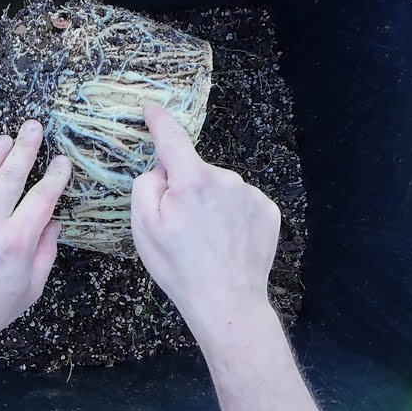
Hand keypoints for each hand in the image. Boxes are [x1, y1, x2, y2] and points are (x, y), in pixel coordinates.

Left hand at [0, 119, 71, 359]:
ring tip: (5, 139)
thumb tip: (52, 222)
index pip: (42, 197)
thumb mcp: (33, 287)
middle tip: (33, 126)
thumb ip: (46, 251)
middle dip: (26, 147)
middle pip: (11, 175)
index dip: (55, 175)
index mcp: (18, 241)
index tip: (62, 161)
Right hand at [131, 104, 281, 340]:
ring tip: (205, 241)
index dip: (159, 120)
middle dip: (184, 189)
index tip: (152, 107)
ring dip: (209, 204)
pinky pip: (240, 203)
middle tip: (180, 228)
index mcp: (192, 180)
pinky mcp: (268, 211)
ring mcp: (251, 195)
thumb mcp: (143, 228)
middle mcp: (226, 179)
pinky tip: (225, 242)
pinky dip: (231, 217)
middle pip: (195, 172)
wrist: (227, 302)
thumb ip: (146, 186)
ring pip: (219, 189)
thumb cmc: (179, 268)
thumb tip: (161, 171)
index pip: (172, 138)